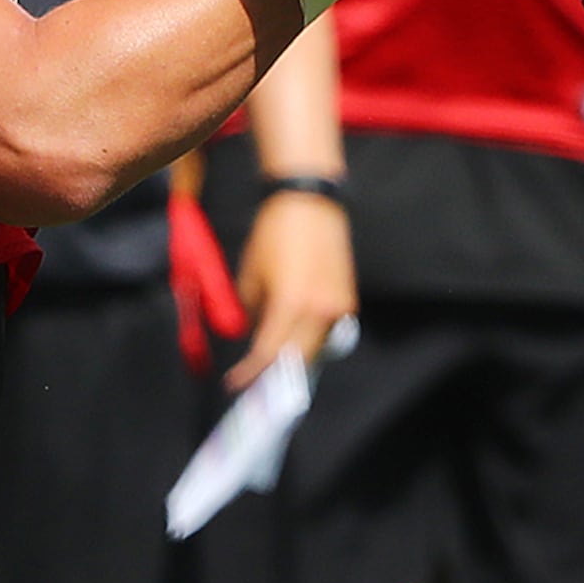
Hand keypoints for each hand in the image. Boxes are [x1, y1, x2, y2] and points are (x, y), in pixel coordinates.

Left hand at [226, 187, 353, 388]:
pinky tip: (294, 335)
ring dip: (293, 357)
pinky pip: (328, 332)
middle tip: (255, 377)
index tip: (236, 381)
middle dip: (274, 372)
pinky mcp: (347, 300)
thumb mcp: (250, 272)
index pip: (268, 353)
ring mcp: (337, 307)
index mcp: (291, 304)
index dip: (250, 372)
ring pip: (315, 349)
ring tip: (273, 357)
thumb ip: (249, 310)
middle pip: (297, 361)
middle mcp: (319, 310)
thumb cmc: (275, 232)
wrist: (309, 202)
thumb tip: (252, 332)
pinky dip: (310, 338)